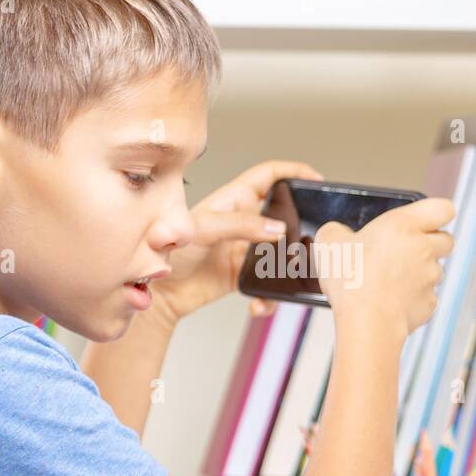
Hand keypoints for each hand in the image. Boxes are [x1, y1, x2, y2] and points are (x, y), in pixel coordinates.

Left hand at [152, 159, 323, 325]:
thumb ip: (240, 225)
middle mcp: (243, 222)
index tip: (316, 180)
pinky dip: (268, 297)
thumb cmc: (170, 253)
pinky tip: (258, 304)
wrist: (159, 295)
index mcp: (234, 200)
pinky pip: (267, 284)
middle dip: (300, 224)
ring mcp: (245, 249)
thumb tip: (277, 229)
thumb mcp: (202, 229)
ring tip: (289, 277)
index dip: (294, 171)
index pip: (270, 175)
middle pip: (283, 214)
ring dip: (287, 268)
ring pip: (280, 253)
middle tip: (314, 236)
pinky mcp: (243, 275)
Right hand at [316, 197, 455, 339]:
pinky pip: (427, 297)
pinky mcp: (429, 303)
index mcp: (404, 225)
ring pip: (436, 270)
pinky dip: (414, 298)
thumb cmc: (351, 279)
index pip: (443, 208)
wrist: (367, 321)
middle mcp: (424, 248)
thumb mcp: (330, 242)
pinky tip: (392, 302)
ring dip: (421, 272)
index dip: (436, 213)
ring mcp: (430, 277)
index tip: (423, 220)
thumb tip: (337, 233)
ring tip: (392, 280)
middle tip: (406, 251)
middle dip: (431, 243)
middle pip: (446, 239)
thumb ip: (337, 231)